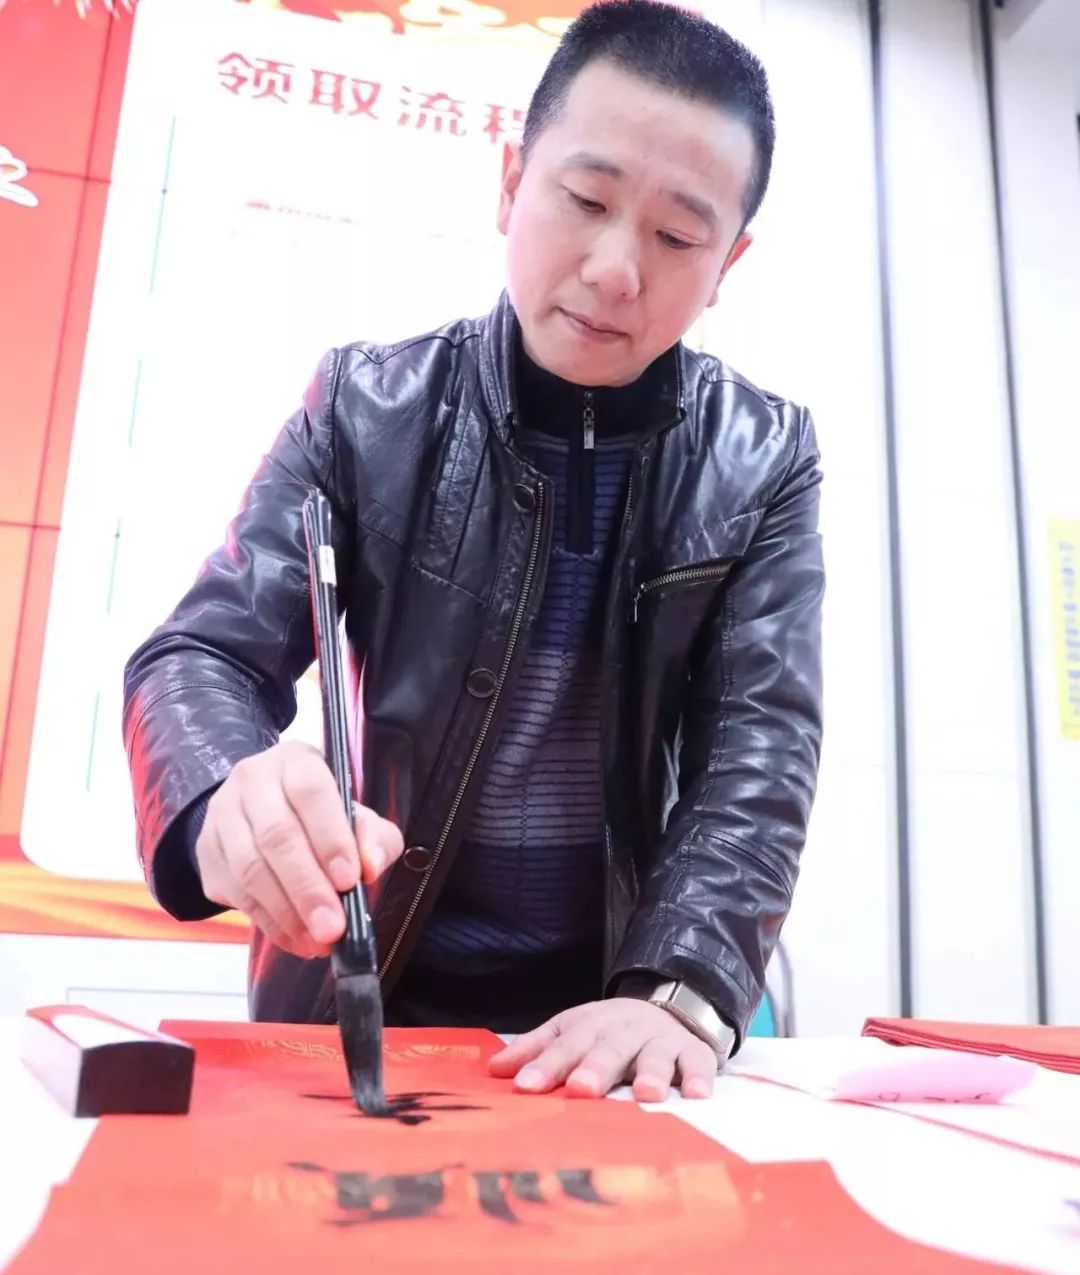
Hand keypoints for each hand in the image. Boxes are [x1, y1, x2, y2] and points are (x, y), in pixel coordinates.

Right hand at [195, 740, 403, 957]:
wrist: (262, 811)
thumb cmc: (321, 814)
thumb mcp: (357, 815)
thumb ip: (374, 837)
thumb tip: (368, 867)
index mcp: (295, 761)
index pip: (311, 791)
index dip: (330, 837)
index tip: (350, 880)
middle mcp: (252, 780)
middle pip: (276, 835)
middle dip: (307, 887)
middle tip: (333, 927)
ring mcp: (222, 815)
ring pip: (250, 868)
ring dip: (286, 912)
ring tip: (317, 939)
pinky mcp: (208, 852)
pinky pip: (237, 893)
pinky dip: (269, 923)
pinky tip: (296, 939)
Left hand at [488, 998, 717, 1101]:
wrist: (669, 1005)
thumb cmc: (610, 1031)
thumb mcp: (572, 1030)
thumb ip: (537, 1049)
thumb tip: (494, 1069)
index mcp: (591, 1025)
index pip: (565, 1044)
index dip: (545, 1065)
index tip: (525, 1086)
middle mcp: (626, 1031)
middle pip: (609, 1048)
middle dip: (596, 1068)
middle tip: (582, 1089)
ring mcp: (661, 1041)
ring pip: (656, 1055)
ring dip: (652, 1073)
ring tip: (646, 1094)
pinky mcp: (695, 1052)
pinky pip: (699, 1063)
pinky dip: (699, 1077)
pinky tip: (696, 1095)